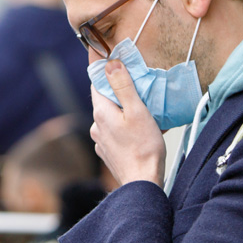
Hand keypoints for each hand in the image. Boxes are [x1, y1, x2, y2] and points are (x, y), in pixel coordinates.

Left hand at [90, 60, 165, 185]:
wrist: (142, 183)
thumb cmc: (143, 148)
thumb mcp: (137, 111)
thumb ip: (123, 86)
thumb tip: (110, 63)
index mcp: (101, 113)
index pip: (97, 83)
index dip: (105, 70)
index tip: (113, 59)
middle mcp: (96, 126)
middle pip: (105, 99)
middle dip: (119, 91)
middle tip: (138, 85)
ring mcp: (101, 141)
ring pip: (112, 116)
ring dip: (125, 110)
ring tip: (145, 110)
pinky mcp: (109, 152)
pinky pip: (116, 132)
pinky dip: (127, 126)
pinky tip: (143, 130)